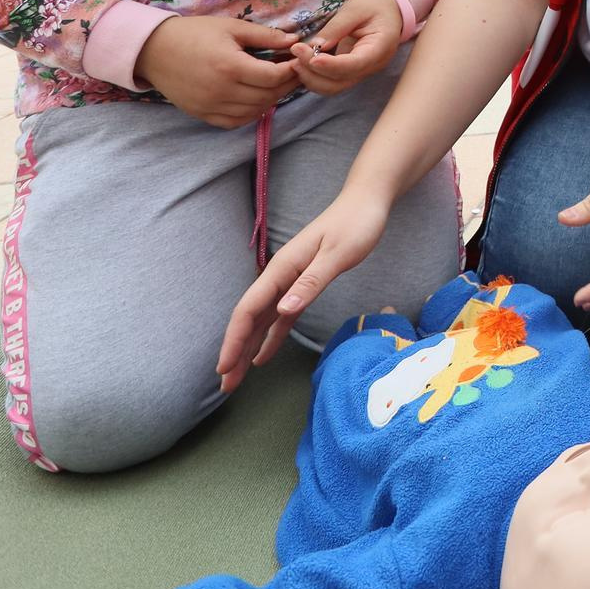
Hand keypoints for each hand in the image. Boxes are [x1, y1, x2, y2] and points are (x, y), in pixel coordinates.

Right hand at [135, 15, 298, 128]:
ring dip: (271, 99)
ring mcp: (211, 106)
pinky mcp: (203, 115)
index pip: (274, 77)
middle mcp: (222, 91)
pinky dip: (251, 113)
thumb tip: (295, 41)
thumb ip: (265, 36)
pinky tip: (256, 98)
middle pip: (268, 96)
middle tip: (293, 72)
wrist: (154, 49)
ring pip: (255, 111)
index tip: (298, 61)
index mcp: (230, 66)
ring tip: (276, 83)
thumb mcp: (232, 27)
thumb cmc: (195, 33)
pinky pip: (235, 122)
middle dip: (286, 84)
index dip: (292, 70)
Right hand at [216, 188, 392, 389]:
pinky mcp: (304, 285)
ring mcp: (290, 281)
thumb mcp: (338, 253)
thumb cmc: (356, 224)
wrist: (366, 203)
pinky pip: (281, 317)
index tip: (223, 366)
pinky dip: (270, 338)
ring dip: (248, 348)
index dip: (234, 339)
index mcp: (283, 268)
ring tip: (235, 378)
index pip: (249, 308)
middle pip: (250, 318)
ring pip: (262, 321)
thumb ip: (312, 282)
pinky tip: (262, 357)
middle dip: (235, 351)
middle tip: (225, 385)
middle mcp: (281, 276)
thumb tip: (284, 310)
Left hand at [290, 0, 402, 95]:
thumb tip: (314, 47)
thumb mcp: (356, 9)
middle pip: (341, 82)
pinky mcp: (350, 72)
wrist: (388, 10)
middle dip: (315, 72)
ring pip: (334, 87)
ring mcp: (361, 72)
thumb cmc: (375, 6)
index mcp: (380, 48)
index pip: (355, 65)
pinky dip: (314, 76)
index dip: (331, 65)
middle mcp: (371, 66)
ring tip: (295, 59)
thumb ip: (337, 27)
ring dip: (311, 77)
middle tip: (296, 52)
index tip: (311, 57)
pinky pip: (331, 82)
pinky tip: (302, 63)